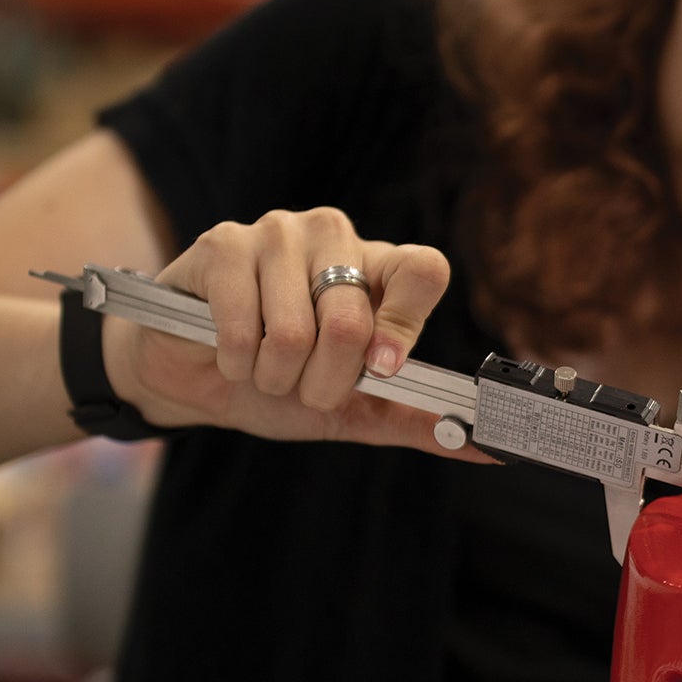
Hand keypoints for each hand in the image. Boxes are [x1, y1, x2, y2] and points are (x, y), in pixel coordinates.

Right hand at [100, 207, 470, 452]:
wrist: (193, 380)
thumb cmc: (278, 385)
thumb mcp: (355, 410)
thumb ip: (417, 420)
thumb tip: (489, 449)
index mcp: (377, 267)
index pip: (425, 269)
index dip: (406, 327)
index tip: (380, 370)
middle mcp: (335, 236)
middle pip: (354, 318)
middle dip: (324, 381)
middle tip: (301, 384)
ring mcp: (277, 232)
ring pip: (296, 330)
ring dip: (276, 376)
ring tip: (262, 367)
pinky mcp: (222, 244)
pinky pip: (244, 326)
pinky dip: (238, 363)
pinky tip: (229, 355)